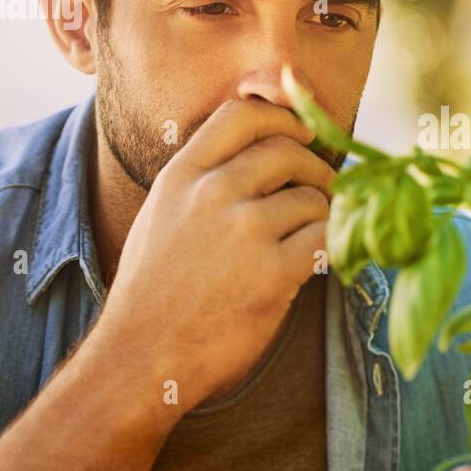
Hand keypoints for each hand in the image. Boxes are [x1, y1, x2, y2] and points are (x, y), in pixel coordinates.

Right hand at [94, 98, 335, 410]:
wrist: (141, 357)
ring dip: (323, 217)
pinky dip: (330, 247)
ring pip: (313, 199)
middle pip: (288, 151)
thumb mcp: (162, 214)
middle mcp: (212, 192)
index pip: (244, 114)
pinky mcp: (273, 271)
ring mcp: (243, 230)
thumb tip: (265, 150)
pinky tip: (317, 260)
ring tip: (310, 238)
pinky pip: (325, 238)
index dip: (284, 118)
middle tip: (322, 191)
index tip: (303, 134)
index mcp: (182, 174)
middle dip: (315, 170)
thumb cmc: (154, 292)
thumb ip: (203, 179)